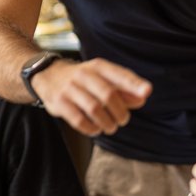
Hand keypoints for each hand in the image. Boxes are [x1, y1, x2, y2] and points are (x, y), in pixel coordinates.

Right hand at [32, 57, 150, 135]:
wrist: (47, 75)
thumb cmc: (82, 80)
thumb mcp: (102, 78)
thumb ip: (123, 88)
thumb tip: (142, 98)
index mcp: (98, 67)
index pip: (119, 74)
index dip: (134, 84)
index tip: (147, 92)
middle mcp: (83, 75)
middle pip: (108, 94)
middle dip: (120, 112)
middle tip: (123, 120)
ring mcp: (70, 89)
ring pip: (94, 109)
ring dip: (107, 122)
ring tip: (111, 127)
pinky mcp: (59, 103)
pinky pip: (78, 119)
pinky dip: (91, 128)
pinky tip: (95, 129)